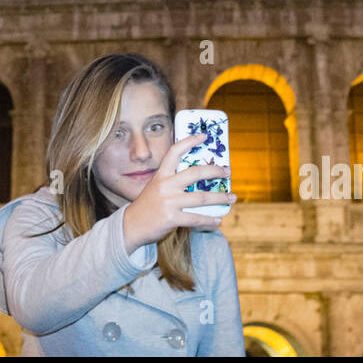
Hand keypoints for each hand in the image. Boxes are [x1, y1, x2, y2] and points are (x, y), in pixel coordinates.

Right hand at [122, 134, 234, 252]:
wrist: (130, 226)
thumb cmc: (147, 206)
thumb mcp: (155, 187)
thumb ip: (172, 181)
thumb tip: (199, 179)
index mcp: (161, 175)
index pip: (175, 152)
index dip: (190, 141)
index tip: (204, 136)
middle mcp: (165, 186)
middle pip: (195, 173)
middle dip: (215, 171)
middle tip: (228, 172)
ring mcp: (168, 202)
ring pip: (201, 197)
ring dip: (220, 198)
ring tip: (232, 197)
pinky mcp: (171, 218)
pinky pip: (196, 218)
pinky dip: (209, 220)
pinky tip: (218, 221)